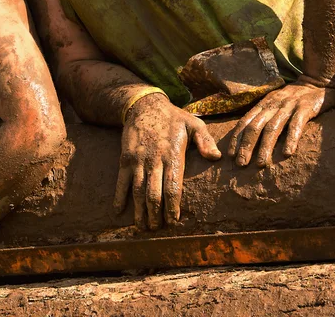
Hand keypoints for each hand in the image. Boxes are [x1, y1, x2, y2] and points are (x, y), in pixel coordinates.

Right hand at [114, 94, 221, 229]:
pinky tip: (118, 211)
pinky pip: (121, 181)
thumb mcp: (194, 124)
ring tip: (142, 227)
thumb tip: (216, 157)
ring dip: (139, 211)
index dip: (172, 207)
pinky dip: (119, 197)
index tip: (173, 222)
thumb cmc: (172, 117)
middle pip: (153, 194)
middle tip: (157, 229)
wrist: (143, 105)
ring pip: (137, 191)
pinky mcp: (125, 159)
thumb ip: (205, 141)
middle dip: (155, 214)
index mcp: (172, 155)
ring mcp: (138, 160)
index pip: (173, 187)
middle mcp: (154, 160)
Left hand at [229, 79, 334, 166]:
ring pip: (272, 128)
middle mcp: (272, 105)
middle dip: (246, 146)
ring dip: (265, 147)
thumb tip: (247, 139)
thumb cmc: (293, 98)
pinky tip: (286, 153)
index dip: (236, 138)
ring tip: (260, 163)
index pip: (245, 122)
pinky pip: (296, 125)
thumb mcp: (274, 104)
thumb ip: (263, 117)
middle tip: (241, 163)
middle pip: (255, 126)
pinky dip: (290, 139)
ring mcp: (289, 106)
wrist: (318, 82)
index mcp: (263, 104)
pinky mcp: (305, 108)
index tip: (230, 155)